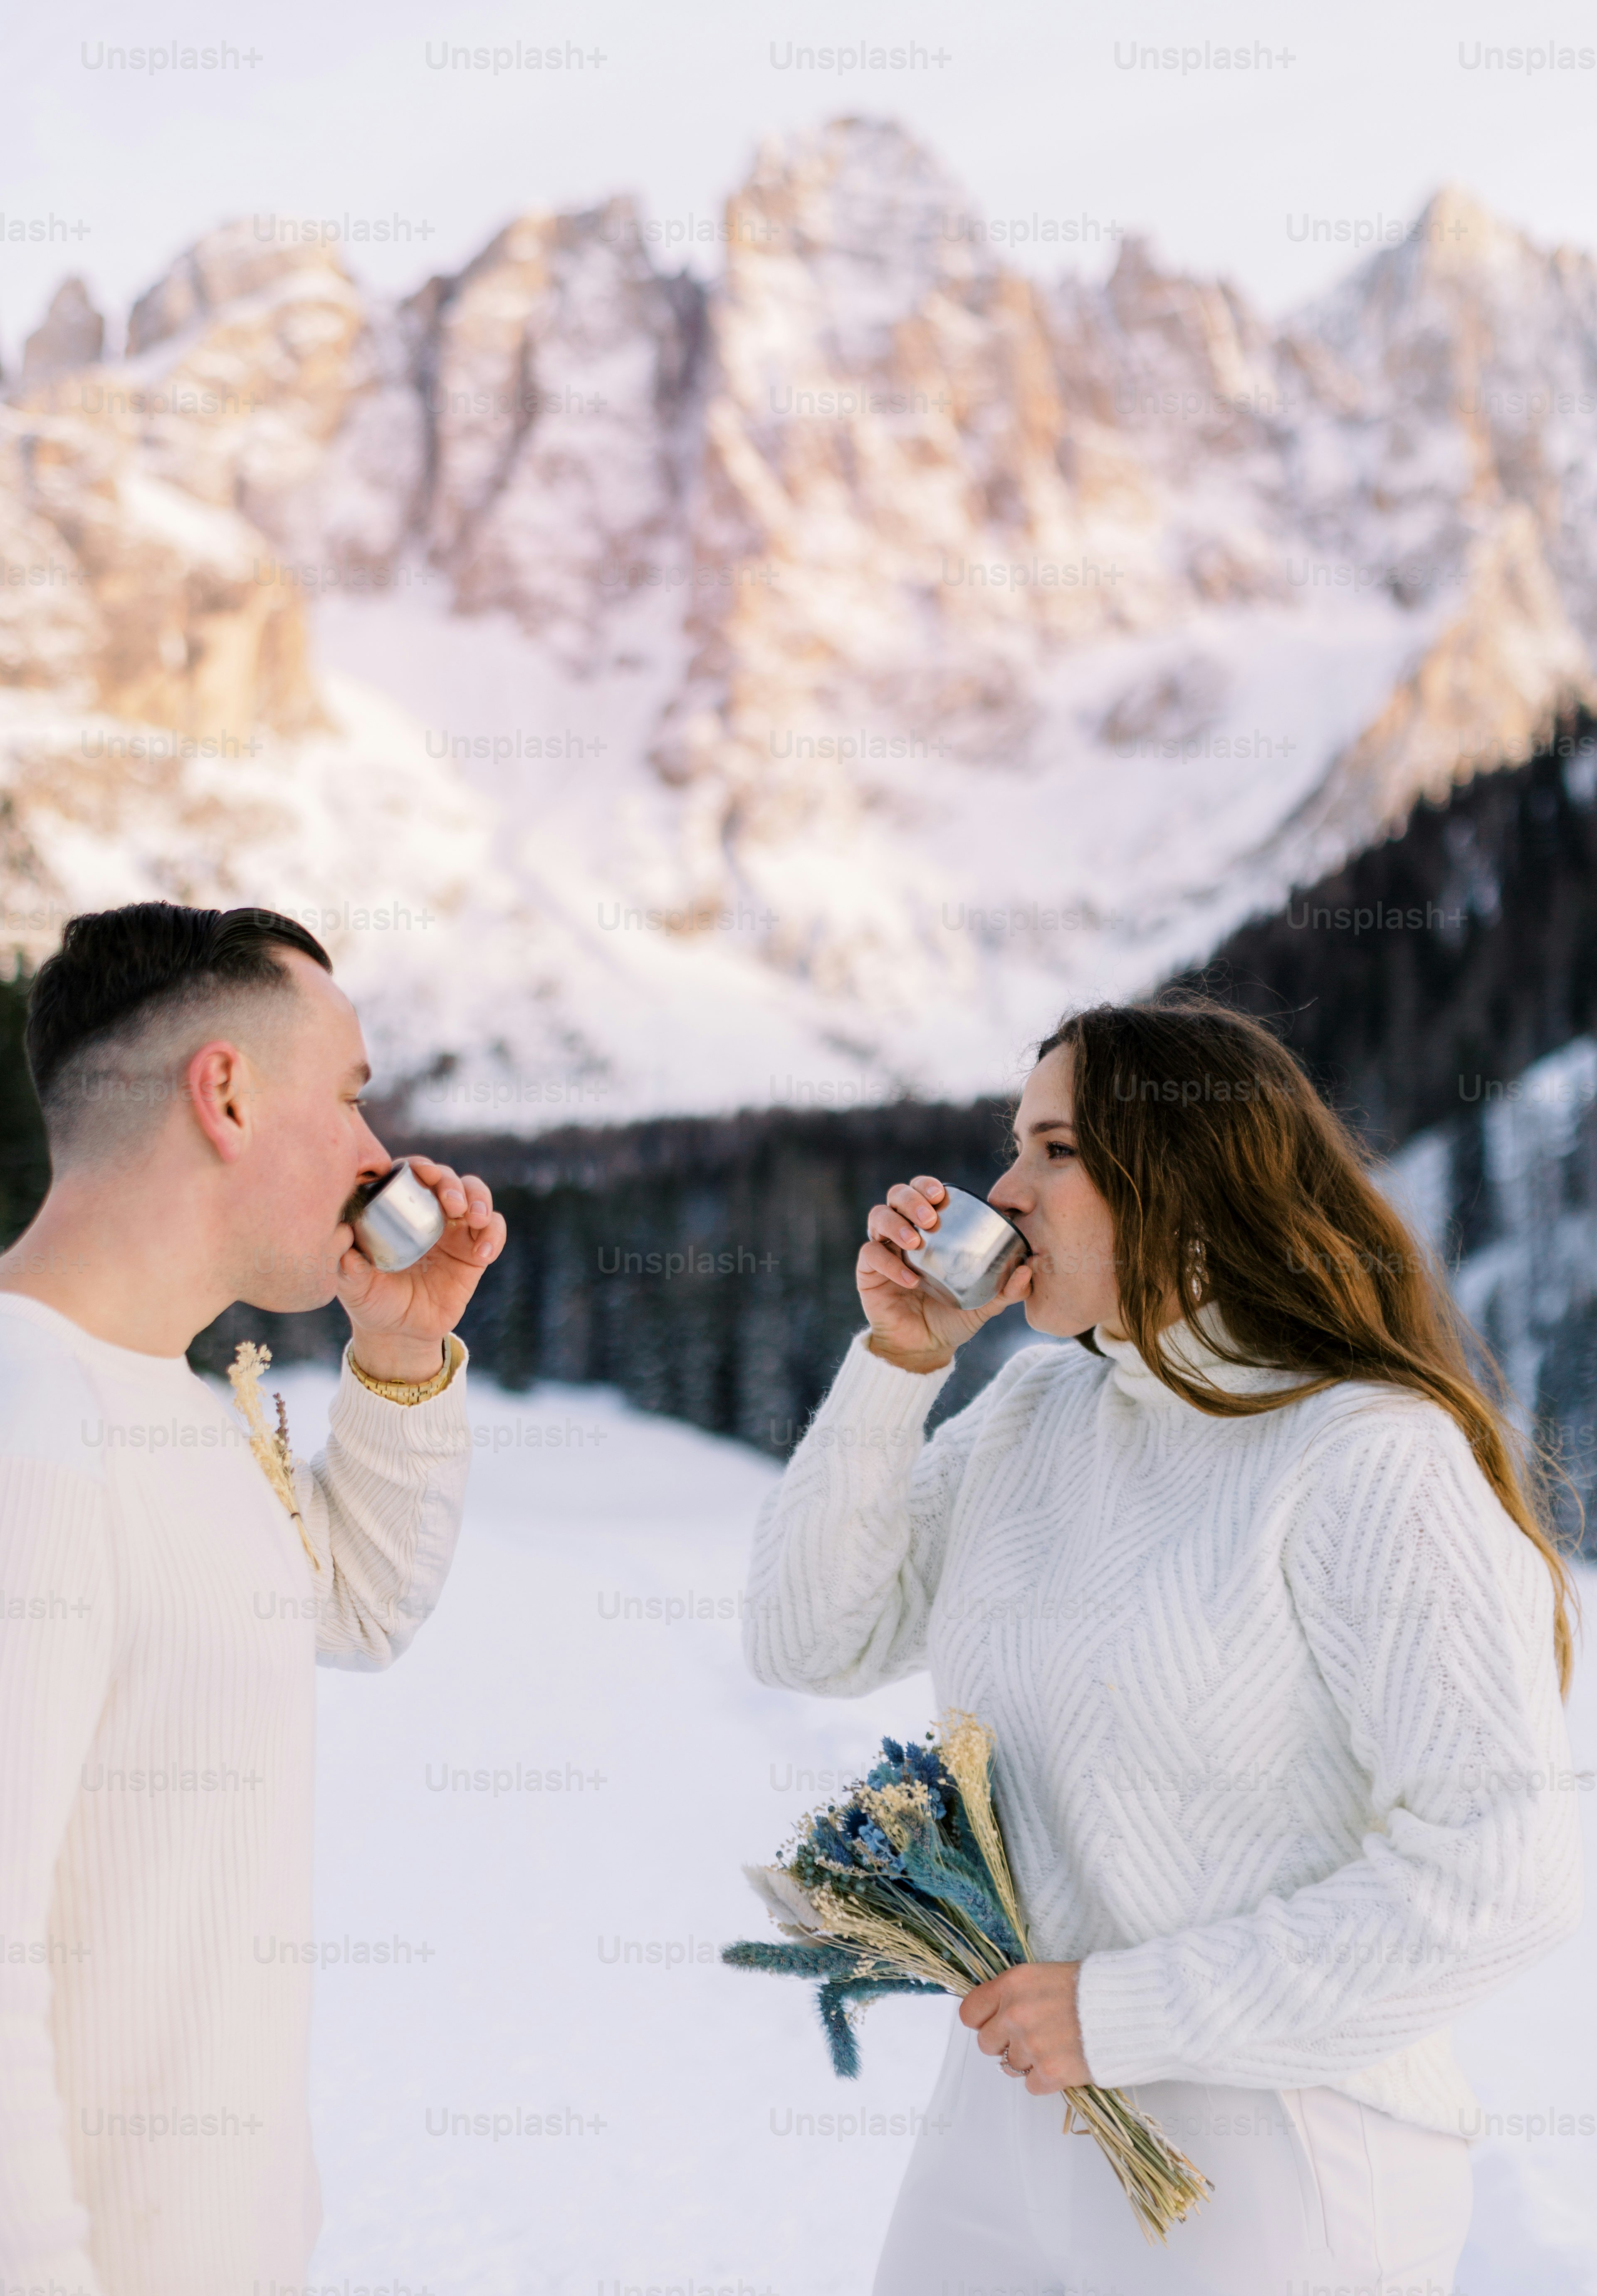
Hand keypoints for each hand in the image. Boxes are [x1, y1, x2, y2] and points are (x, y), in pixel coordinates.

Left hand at [336, 1157, 506, 1381]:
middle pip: (448, 1178)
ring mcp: (455, 1230)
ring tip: (475, 1218)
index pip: (412, 1174)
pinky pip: (493, 1231)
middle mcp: (429, 1212)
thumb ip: (348, 1268)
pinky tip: (483, 1254)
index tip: (421, 1173)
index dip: (419, 1166)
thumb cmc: (372, 1300)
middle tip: (451, 1203)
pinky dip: (494, 1235)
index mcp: (399, 1209)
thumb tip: (344, 1245)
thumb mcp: (354, 1287)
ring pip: (476, 1195)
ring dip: (479, 1199)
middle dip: (452, 1183)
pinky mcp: (475, 1252)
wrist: (401, 1331)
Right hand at [858, 1175, 1030, 1369]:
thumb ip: (1007, 1289)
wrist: (924, 1348)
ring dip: (896, 1223)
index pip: (922, 1192)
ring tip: (915, 1241)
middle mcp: (903, 1232)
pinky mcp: (868, 1272)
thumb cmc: (954, 1318)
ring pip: (878, 1215)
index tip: (941, 1194)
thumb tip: (1028, 1268)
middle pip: (897, 1195)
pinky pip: (870, 1254)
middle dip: (911, 1199)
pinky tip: (909, 1279)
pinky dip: (889, 1262)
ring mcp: (884, 1250)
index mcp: (930, 1230)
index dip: (927, 1185)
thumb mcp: (985, 1303)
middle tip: (930, 1217)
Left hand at [960, 1962, 1090, 2093]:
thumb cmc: (1093, 1988)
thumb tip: (999, 2015)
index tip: (995, 2023)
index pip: (970, 2012)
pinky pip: (1032, 2085)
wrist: (1130, 2009)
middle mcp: (1015, 2014)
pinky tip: (1065, 2062)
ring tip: (1055, 2047)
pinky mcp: (1050, 2074)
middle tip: (1032, 2036)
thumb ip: (1018, 1995)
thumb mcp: (1046, 1976)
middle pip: (986, 2044)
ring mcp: (1031, 2046)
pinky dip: (1046, 2079)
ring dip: (1028, 2061)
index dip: (983, 2020)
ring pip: (1010, 2066)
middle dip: (1005, 2043)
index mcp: (1013, 1985)